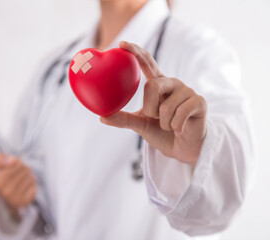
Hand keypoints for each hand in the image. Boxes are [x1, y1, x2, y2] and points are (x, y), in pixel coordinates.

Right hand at [0, 153, 36, 220]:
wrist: (4, 200)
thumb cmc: (1, 178)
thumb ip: (0, 160)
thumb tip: (11, 161)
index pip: (17, 162)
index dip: (17, 161)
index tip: (12, 165)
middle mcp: (6, 190)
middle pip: (26, 168)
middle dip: (23, 169)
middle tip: (17, 174)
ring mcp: (15, 198)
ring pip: (31, 177)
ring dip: (28, 177)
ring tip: (20, 181)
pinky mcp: (24, 202)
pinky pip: (34, 186)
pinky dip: (31, 185)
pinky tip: (24, 188)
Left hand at [100, 41, 206, 166]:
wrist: (182, 148)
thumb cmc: (161, 132)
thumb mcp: (139, 124)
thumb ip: (123, 119)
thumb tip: (101, 117)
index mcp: (158, 84)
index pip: (147, 63)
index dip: (136, 52)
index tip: (122, 44)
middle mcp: (172, 83)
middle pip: (152, 85)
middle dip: (150, 108)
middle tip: (155, 118)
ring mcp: (187, 91)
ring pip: (166, 105)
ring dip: (164, 122)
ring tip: (170, 125)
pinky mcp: (199, 101)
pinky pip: (180, 113)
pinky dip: (175, 126)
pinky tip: (180, 128)